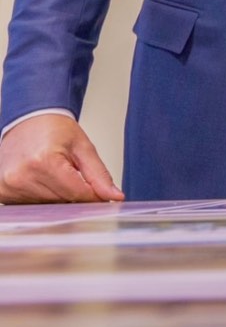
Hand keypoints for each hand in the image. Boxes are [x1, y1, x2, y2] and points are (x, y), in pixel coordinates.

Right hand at [0, 115, 123, 203]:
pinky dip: (40, 198)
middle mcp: (23, 175)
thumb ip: (99, 174)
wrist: (28, 118)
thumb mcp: (83, 146)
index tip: (99, 192)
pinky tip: (41, 181)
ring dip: (56, 196)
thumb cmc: (53, 129)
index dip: (92, 195)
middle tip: (72, 174)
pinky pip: (29, 207)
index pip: (78, 194)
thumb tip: (114, 196)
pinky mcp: (2, 192)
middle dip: (73, 194)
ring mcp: (9, 185)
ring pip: (46, 207)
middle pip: (62, 203)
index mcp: (45, 160)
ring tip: (54, 173)